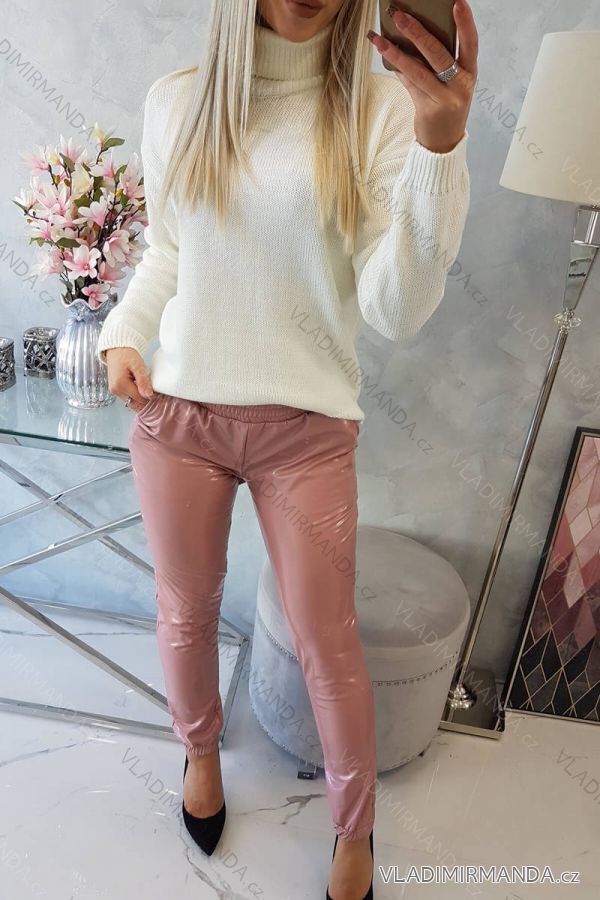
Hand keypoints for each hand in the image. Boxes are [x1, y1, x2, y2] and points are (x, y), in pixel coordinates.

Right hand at [105, 347, 154, 411]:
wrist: (116, 349)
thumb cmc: (126, 354)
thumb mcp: (138, 366)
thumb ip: (143, 381)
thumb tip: (149, 396)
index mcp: (121, 384)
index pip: (140, 399)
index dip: (151, 397)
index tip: (159, 392)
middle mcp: (115, 390)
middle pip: (135, 404)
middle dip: (146, 400)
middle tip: (154, 392)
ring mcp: (114, 391)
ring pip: (131, 402)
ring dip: (140, 398)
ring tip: (147, 388)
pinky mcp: (115, 390)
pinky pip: (128, 398)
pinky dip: (135, 396)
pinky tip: (140, 388)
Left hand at [368, 0, 477, 153]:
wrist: (444, 144)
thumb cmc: (447, 107)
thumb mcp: (452, 84)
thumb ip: (439, 63)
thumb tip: (413, 35)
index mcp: (470, 73)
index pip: (471, 43)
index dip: (465, 23)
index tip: (458, 2)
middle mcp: (460, 85)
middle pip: (438, 53)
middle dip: (418, 32)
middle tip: (401, 16)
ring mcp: (445, 99)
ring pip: (418, 70)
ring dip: (397, 52)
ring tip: (380, 39)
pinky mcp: (428, 110)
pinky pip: (409, 84)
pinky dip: (397, 69)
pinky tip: (385, 57)